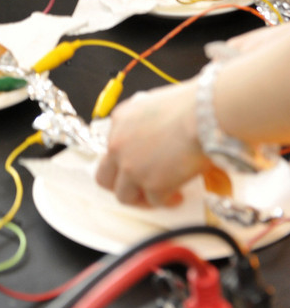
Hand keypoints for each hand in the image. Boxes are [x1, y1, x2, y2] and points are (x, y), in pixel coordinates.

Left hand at [96, 81, 205, 206]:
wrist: (203, 115)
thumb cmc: (189, 105)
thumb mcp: (154, 106)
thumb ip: (145, 126)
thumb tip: (155, 140)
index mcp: (119, 121)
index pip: (110, 148)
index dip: (124, 159)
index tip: (138, 164)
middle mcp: (118, 145)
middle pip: (104, 177)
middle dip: (120, 185)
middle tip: (139, 187)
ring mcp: (132, 167)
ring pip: (123, 196)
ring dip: (140, 198)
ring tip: (159, 195)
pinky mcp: (152, 185)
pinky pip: (153, 201)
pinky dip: (166, 201)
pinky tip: (178, 194)